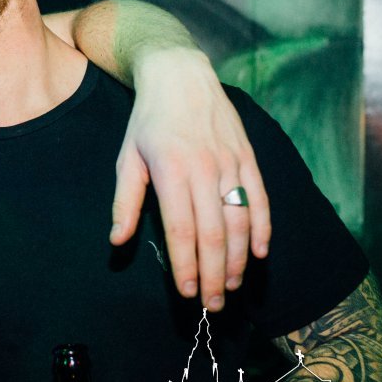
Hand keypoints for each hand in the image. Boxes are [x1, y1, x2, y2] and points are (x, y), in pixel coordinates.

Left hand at [111, 48, 269, 311]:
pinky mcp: (248, 158)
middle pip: (215, 234)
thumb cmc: (148, 121)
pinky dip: (263, 229)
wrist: (181, 75)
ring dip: (238, 260)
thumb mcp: (127, 158)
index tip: (186, 294)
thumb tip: (118, 241)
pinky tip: (259, 254)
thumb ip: (125, 202)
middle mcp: (205, 169)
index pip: (182, 231)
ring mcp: (231, 163)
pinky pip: (260, 199)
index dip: (185, 266)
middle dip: (214, 275)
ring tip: (231, 287)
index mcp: (172, 171)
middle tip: (213, 306)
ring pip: (241, 221)